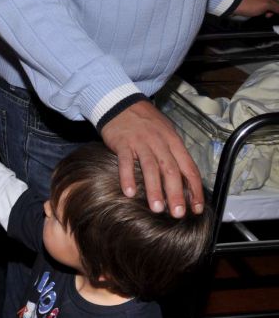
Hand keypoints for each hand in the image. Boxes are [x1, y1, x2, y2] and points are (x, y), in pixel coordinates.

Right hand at [100, 101, 203, 216]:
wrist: (121, 104)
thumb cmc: (145, 123)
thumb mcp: (166, 134)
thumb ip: (173, 155)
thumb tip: (183, 181)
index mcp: (174, 142)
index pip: (189, 168)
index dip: (195, 189)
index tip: (197, 208)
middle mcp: (160, 143)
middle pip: (172, 170)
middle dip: (176, 194)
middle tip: (177, 214)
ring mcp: (141, 142)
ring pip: (151, 168)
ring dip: (154, 190)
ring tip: (156, 208)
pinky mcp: (123, 143)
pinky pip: (126, 162)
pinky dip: (127, 177)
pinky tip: (129, 193)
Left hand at [233, 0, 278, 18]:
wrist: (233, 4)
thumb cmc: (249, 3)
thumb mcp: (267, 5)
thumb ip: (277, 6)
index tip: (278, 8)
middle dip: (278, 6)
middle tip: (275, 12)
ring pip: (272, 4)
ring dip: (273, 10)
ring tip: (268, 14)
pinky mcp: (256, 3)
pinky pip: (265, 6)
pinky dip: (266, 11)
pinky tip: (264, 14)